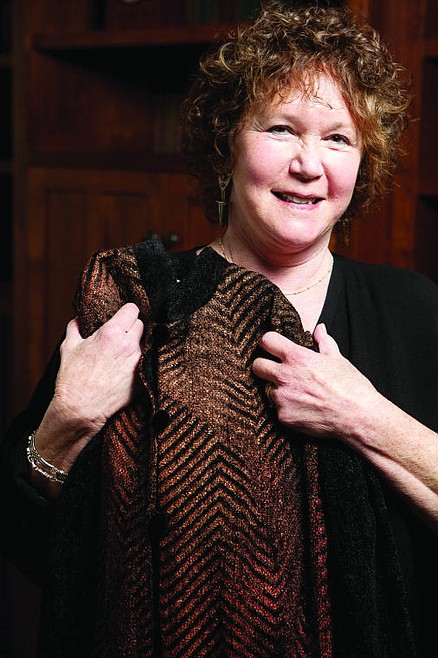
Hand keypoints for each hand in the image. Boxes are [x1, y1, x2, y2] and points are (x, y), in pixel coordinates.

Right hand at [34, 303, 143, 473]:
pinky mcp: (142, 378)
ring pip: (145, 343)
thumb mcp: (69, 348)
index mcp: (112, 333)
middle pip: (141, 324)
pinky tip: (127, 367)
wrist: (81, 409)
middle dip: (132, 326)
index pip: (132, 310)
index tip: (123, 315)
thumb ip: (74, 329)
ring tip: (124, 351)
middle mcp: (129, 345)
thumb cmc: (73, 379)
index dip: (127, 311)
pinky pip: (146, 363)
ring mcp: (138, 362)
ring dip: (136, 344)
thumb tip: (77, 320)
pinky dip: (138, 362)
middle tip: (122, 333)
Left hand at [252, 323, 377, 438]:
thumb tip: (320, 329)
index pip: (267, 341)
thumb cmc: (350, 387)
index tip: (272, 348)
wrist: (357, 417)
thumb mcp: (337, 359)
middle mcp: (285, 376)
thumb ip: (324, 342)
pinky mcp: (283, 416)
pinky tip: (304, 409)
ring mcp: (282, 397)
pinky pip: (278, 409)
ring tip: (299, 394)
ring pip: (268, 389)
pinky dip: (287, 409)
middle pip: (257, 365)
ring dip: (278, 390)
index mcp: (297, 358)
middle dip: (263, 366)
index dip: (268, 343)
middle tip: (275, 371)